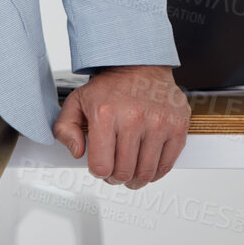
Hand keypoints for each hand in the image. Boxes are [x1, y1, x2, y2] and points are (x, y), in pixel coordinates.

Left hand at [52, 64, 189, 188]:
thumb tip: (77, 152)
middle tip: (115, 173)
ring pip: (146, 173)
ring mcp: (158, 124)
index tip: (100, 166)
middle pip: (124, 173)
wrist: (140, 64)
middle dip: (116, 178)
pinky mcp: (177, 127)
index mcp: (105, 114)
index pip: (101, 165)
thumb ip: (65, 128)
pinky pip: (167, 165)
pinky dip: (155, 173)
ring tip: (130, 172)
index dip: (98, 172)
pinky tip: (147, 166)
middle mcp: (133, 119)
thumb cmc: (110, 85)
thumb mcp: (77, 100)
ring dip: (135, 180)